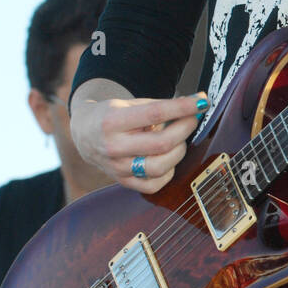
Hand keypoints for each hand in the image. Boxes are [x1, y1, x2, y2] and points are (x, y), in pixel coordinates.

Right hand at [70, 91, 208, 194]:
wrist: (85, 134)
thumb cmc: (111, 115)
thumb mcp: (129, 103)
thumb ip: (159, 106)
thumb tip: (195, 105)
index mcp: (112, 122)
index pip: (155, 113)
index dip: (183, 108)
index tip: (202, 102)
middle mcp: (113, 147)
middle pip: (161, 143)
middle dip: (185, 129)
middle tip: (193, 119)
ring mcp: (117, 168)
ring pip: (160, 167)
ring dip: (178, 151)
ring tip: (179, 139)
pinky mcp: (123, 182)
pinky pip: (154, 184)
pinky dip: (168, 171)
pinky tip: (168, 158)